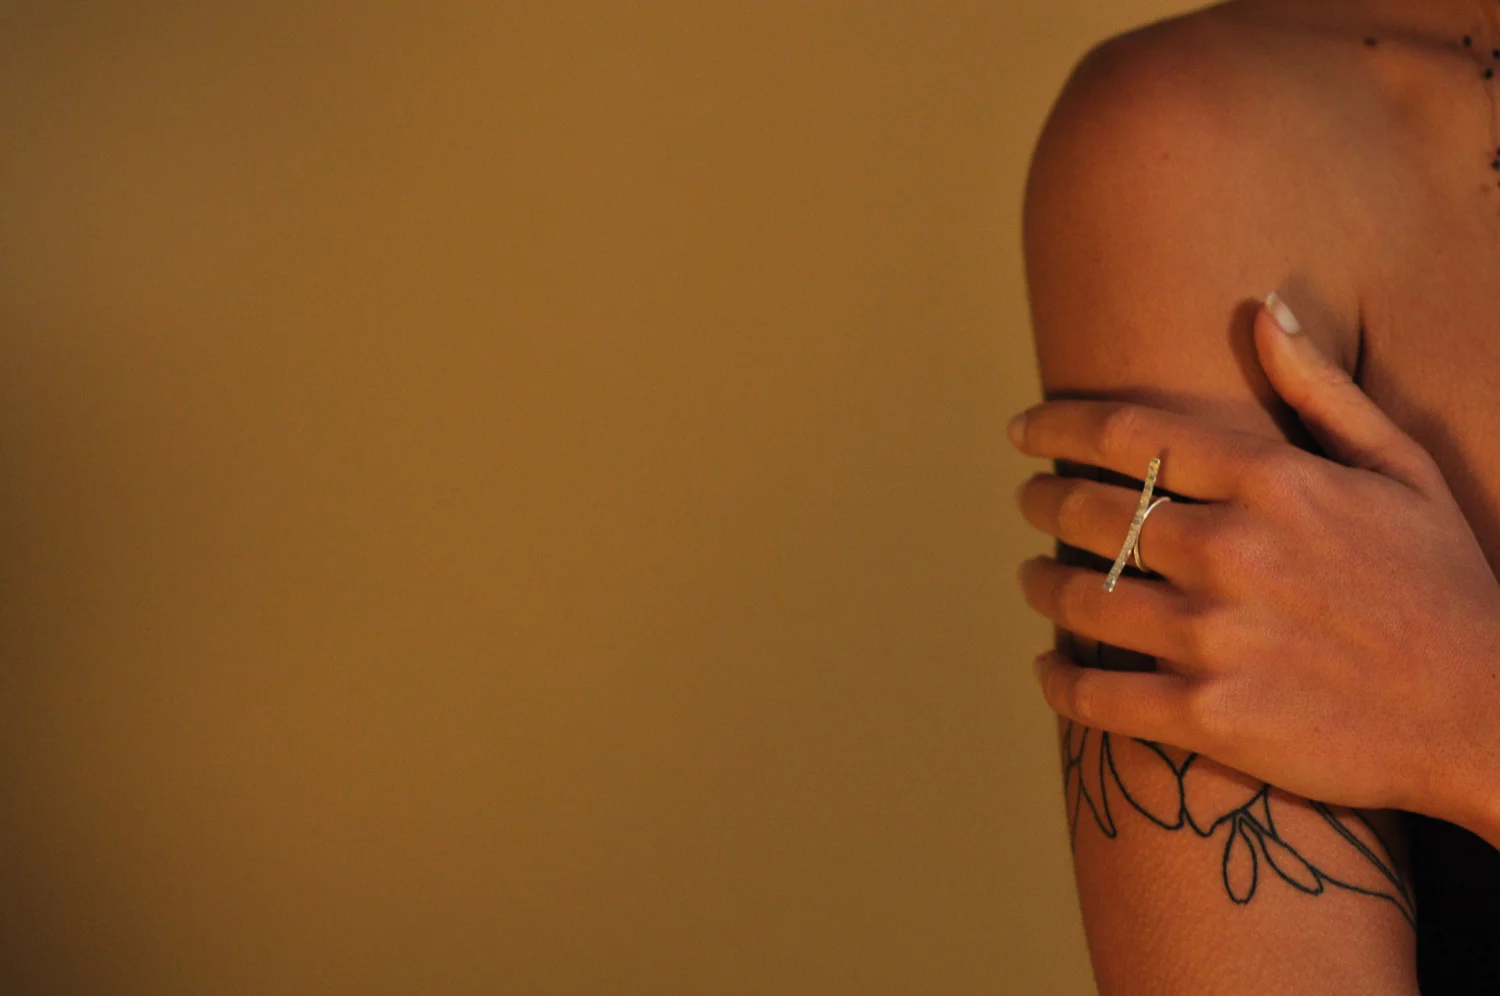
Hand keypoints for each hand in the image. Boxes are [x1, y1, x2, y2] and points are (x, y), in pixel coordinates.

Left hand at [1010, 293, 1499, 835]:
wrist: (1486, 718)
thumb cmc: (1443, 586)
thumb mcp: (1401, 471)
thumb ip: (1320, 391)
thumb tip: (1262, 310)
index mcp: (1274, 483)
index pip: (1126, 434)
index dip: (1055, 426)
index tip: (1021, 429)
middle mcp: (1232, 551)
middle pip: (1090, 511)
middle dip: (1043, 501)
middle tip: (1030, 501)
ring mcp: (1215, 636)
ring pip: (1078, 599)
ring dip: (1040, 585)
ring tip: (1032, 578)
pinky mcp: (1207, 716)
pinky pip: (1094, 693)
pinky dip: (1058, 680)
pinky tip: (1049, 668)